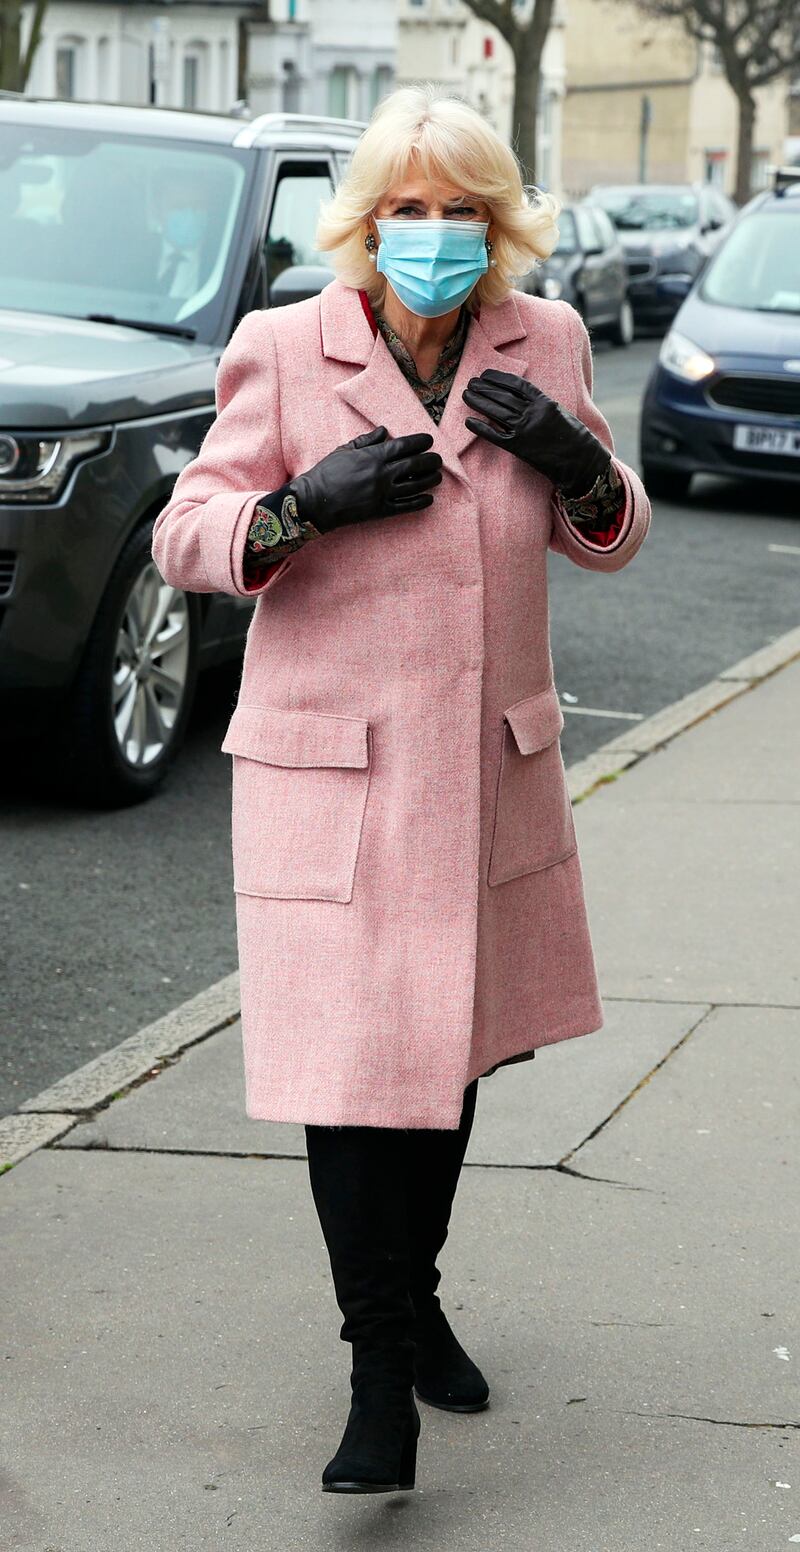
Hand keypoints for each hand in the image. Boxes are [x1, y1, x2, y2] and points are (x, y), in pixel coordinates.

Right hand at [290, 426, 442, 536]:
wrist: (315, 501)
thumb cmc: (327, 472)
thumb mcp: (344, 450)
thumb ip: (367, 441)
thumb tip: (385, 431)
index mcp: (373, 456)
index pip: (404, 446)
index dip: (420, 442)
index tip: (429, 441)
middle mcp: (381, 474)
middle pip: (415, 465)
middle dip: (430, 461)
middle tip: (438, 459)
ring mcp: (382, 493)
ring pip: (415, 485)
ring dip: (430, 480)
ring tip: (437, 477)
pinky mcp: (380, 510)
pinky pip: (406, 506)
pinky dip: (420, 502)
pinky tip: (429, 499)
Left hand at [462, 369, 609, 497]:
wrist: (581, 461)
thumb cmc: (574, 437)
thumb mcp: (560, 413)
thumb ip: (541, 404)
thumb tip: (523, 398)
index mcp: (544, 401)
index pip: (516, 384)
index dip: (498, 378)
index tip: (485, 374)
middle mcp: (533, 413)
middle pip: (502, 396)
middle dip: (484, 388)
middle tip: (470, 383)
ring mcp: (525, 430)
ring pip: (495, 412)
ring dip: (479, 402)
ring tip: (466, 395)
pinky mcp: (519, 448)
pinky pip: (495, 435)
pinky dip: (480, 428)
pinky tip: (468, 422)